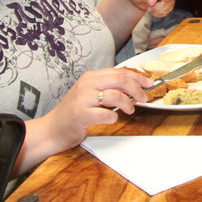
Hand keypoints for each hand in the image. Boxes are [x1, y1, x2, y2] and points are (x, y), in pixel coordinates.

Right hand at [35, 67, 152, 151]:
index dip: (137, 77)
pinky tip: (111, 119)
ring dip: (127, 104)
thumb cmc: (74, 113)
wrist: (52, 130)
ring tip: (129, 110)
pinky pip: (106, 114)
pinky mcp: (81, 115)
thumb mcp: (90, 94)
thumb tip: (133, 88)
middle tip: (143, 98)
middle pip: (120, 80)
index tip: (149, 83)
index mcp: (90, 78)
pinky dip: (113, 118)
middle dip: (137, 89)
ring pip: (115, 95)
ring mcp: (83, 99)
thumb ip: (108, 89)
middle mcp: (86, 85)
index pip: (119, 72)